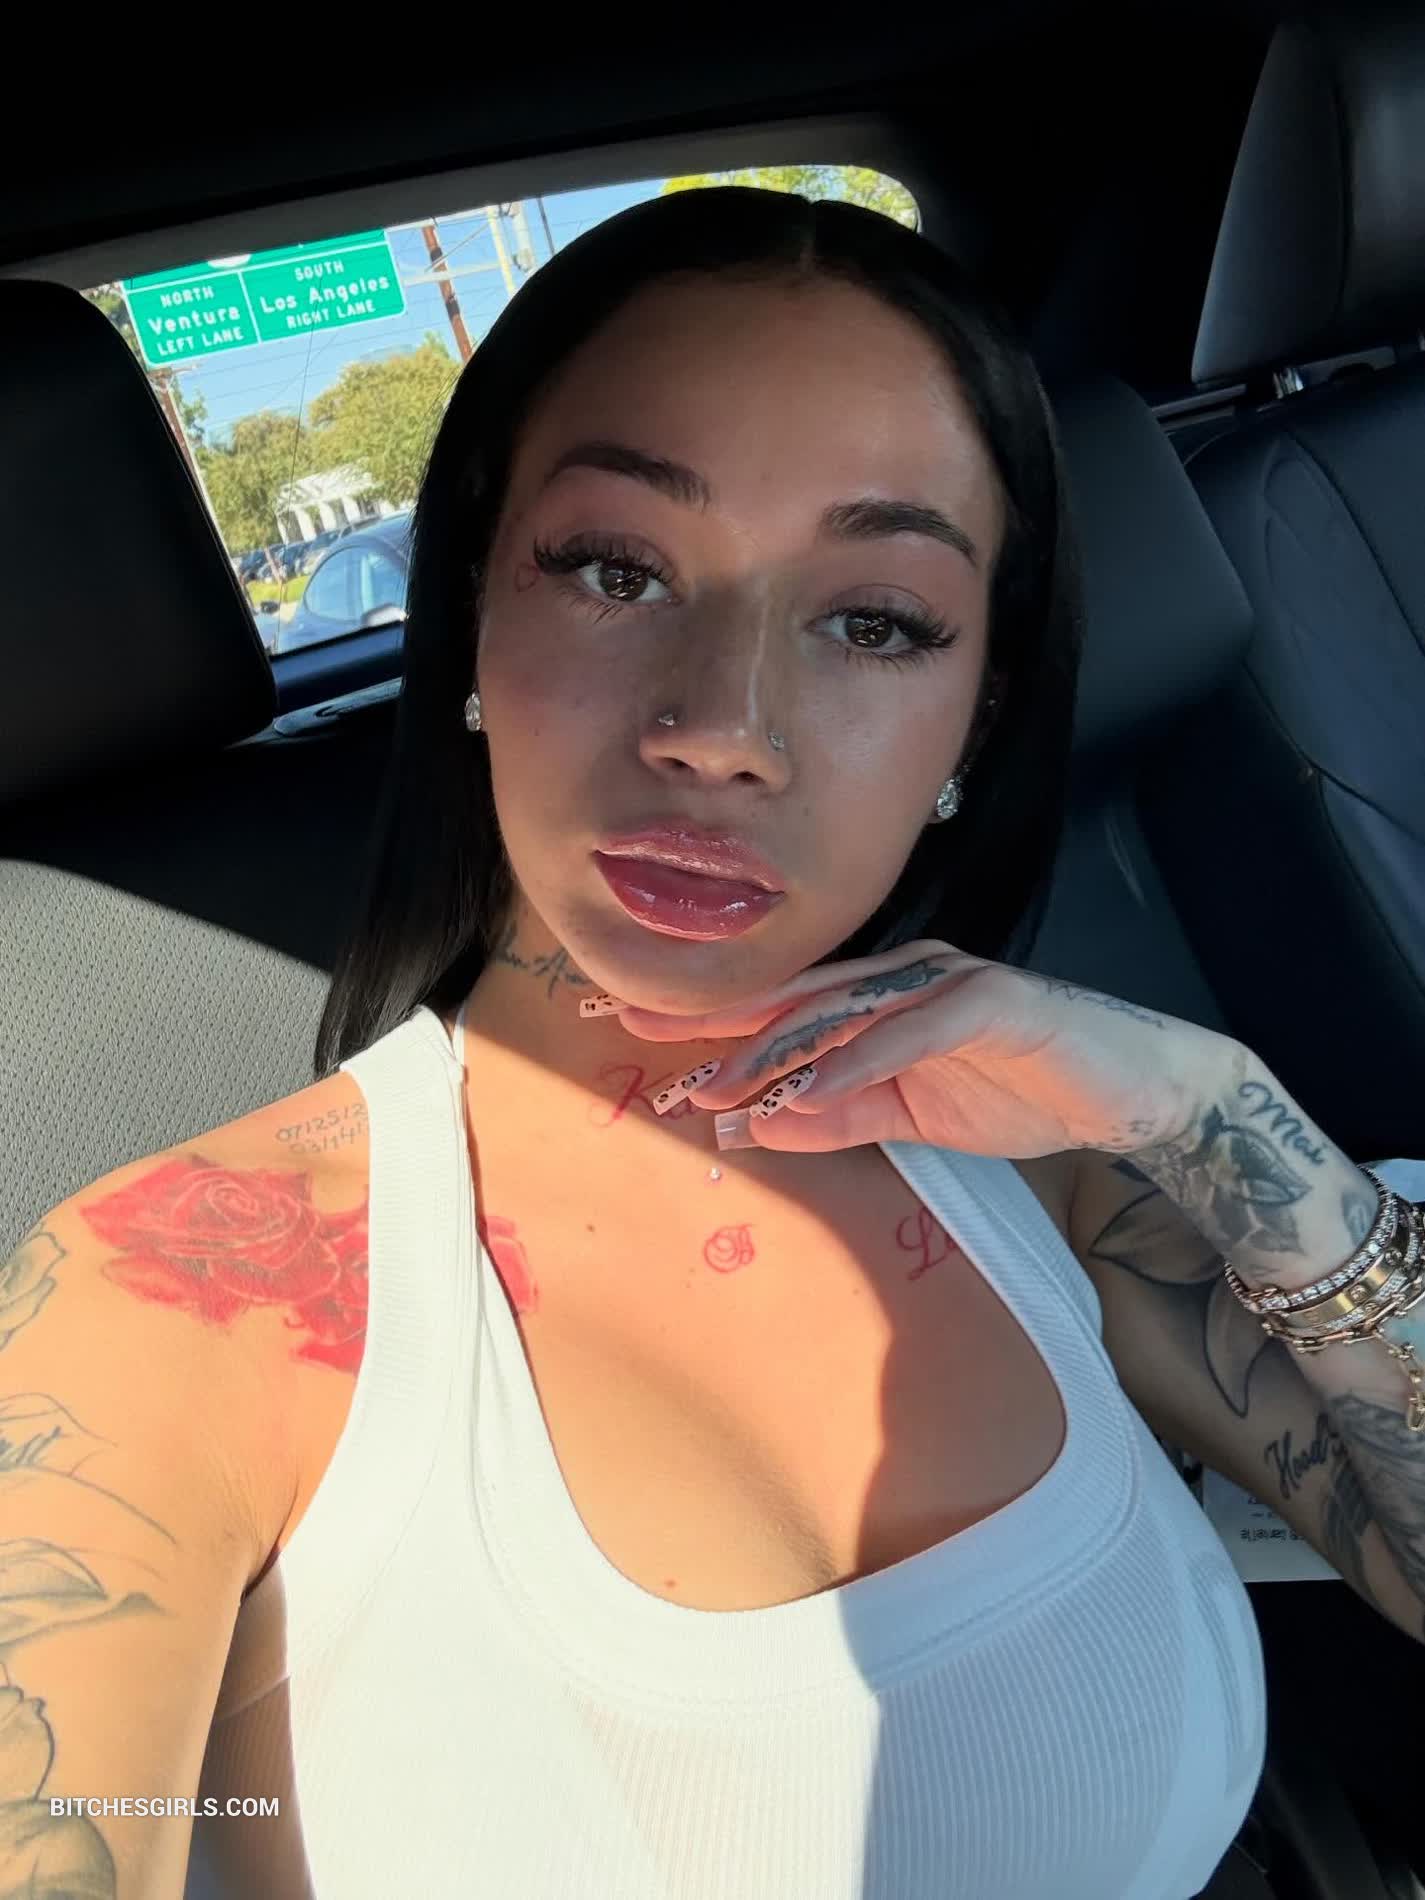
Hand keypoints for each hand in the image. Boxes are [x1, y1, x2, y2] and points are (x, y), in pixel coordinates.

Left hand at [610, 939, 1232, 1156]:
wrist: (1130, 1091)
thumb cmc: (1022, 1091)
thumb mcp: (910, 1118)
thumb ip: (838, 1115)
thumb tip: (756, 1123)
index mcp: (879, 995)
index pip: (778, 1003)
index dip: (705, 1014)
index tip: (628, 1022)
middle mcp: (902, 974)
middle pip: (792, 993)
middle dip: (711, 1016)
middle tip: (632, 1026)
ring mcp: (946, 980)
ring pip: (842, 1011)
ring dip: (772, 1051)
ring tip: (711, 1089)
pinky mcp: (992, 1001)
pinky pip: (909, 1032)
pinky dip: (856, 1062)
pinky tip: (806, 1091)